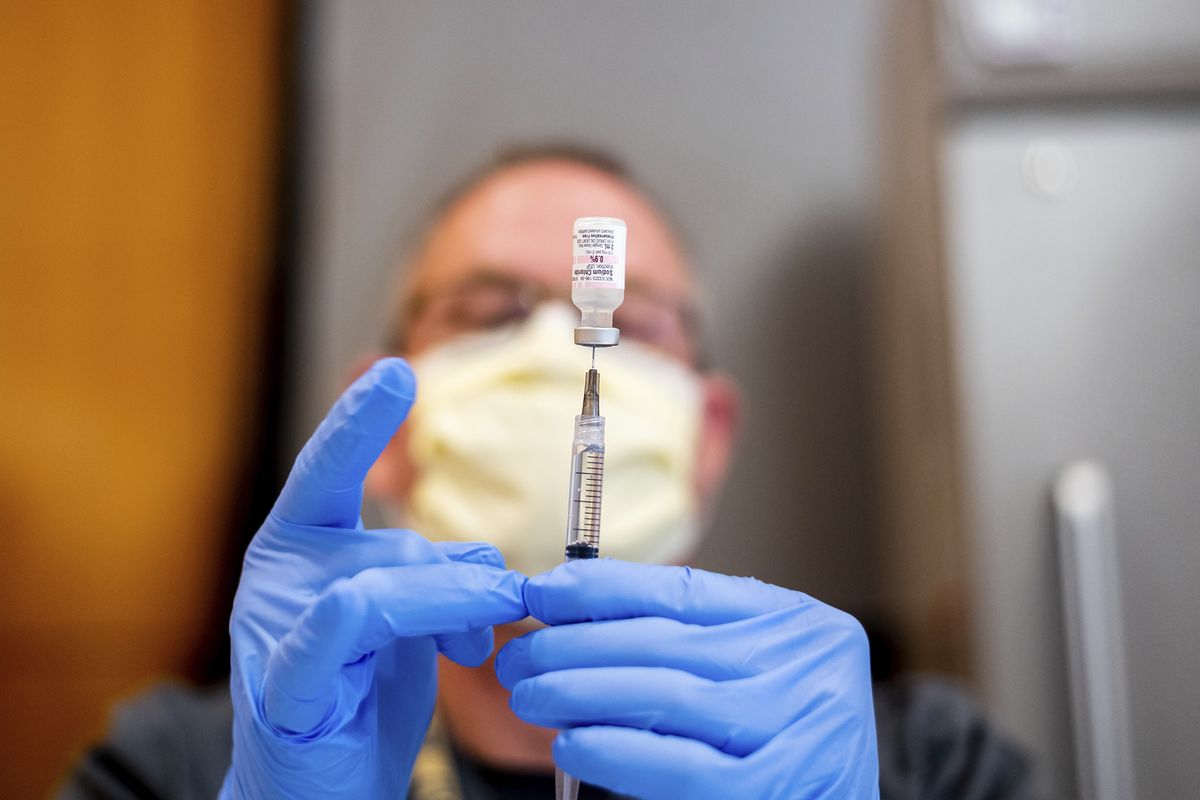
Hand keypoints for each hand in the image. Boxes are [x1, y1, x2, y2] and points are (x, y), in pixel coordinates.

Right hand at [222, 359, 527, 798]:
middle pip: (396, 541)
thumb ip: (441, 579)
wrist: (321, 793)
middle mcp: (283, 574)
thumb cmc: (363, 700)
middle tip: (502, 611)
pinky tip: (403, 627)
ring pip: (383, 580)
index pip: (328, 471)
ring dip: (452, 605)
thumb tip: (494, 569)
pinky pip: (337, 630)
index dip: (359, 422)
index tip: (396, 371)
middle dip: (463, 578)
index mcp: (306, 548)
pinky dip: (375, 615)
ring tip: (484, 641)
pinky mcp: (285, 688)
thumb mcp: (413, 624)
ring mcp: (276, 629)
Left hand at [496, 560, 878, 799]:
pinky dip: (616, 753)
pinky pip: (682, 766)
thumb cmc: (781, 750)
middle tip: (519, 658)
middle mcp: (809, 664)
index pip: (685, 591)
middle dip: (574, 643)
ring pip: (666, 695)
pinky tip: (571, 744)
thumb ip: (687, 649)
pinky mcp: (778, 788)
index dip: (604, 588)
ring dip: (580, 692)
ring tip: (530, 697)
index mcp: (798, 624)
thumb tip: (573, 619)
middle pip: (665, 641)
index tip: (541, 591)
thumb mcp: (751, 678)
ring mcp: (800, 726)